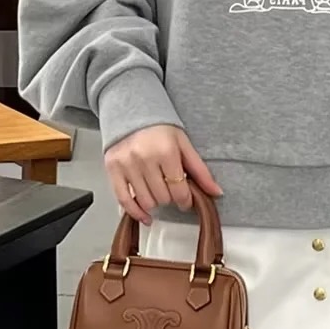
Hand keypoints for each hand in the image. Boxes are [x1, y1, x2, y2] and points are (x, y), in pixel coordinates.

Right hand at [104, 124, 223, 223]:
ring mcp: (127, 165)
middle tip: (170, 189)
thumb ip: (200, 170)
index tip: (186, 200)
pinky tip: (145, 216)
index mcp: (166, 151)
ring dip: (155, 202)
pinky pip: (123, 200)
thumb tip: (216, 192)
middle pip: (163, 198)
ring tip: (158, 191)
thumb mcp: (183, 144)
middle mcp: (144, 159)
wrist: (131, 113)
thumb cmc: (160, 129)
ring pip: (146, 201)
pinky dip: (136, 213)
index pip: (179, 190)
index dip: (186, 200)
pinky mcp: (113, 170)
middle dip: (170, 197)